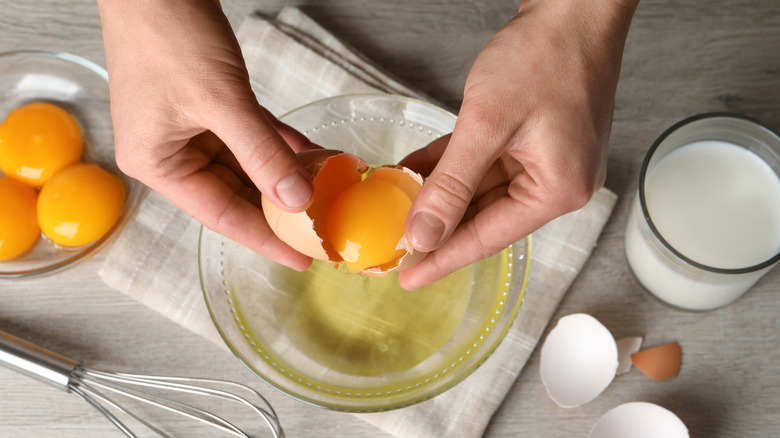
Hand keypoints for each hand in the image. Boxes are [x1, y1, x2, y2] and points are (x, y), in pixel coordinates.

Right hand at [97, 0, 317, 269]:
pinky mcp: (208, 106)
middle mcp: (171, 153)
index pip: (221, 215)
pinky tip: (312, 155)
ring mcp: (189, 129)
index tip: (303, 258)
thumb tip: (297, 200)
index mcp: (158, 164)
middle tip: (325, 228)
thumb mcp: (220, 101)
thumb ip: (261, 153)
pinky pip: (251, 136)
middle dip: (281, 208)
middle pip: (236, 193)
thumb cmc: (168, 34)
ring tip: (329, 191)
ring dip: (286, 175)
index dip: (265, 239)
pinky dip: (280, 145)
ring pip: (247, 165)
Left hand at [398, 0, 638, 288]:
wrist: (573, 8)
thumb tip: (424, 233)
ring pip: (480, 190)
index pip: (487, 238)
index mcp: (557, 190)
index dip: (443, 258)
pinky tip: (417, 173)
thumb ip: (451, 185)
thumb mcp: (487, 125)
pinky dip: (452, 168)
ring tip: (397, 207)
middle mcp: (557, 183)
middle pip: (484, 218)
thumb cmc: (545, 57)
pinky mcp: (534, 141)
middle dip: (437, 227)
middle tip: (394, 245)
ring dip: (439, 194)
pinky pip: (485, 164)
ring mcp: (545, 161)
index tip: (408, 277)